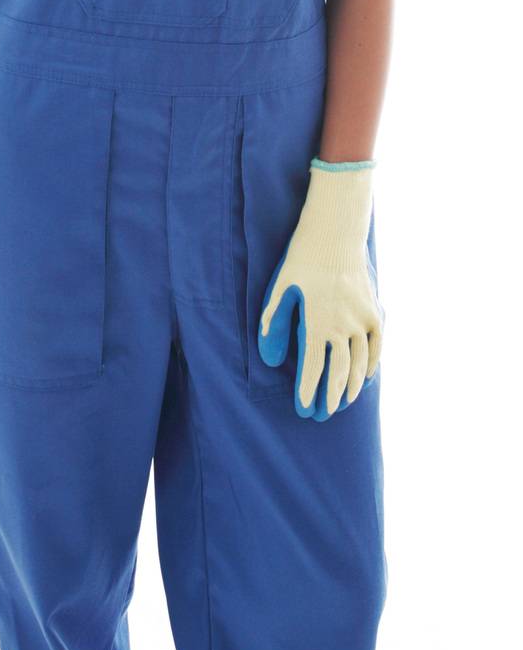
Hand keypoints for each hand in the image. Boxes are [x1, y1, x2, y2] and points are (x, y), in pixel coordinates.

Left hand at [258, 160, 382, 420]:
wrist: (335, 233)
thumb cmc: (302, 260)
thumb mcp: (280, 288)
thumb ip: (274, 324)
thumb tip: (272, 359)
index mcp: (317, 322)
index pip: (313, 367)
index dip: (308, 391)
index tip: (304, 410)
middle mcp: (342, 326)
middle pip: (338, 372)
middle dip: (329, 397)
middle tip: (322, 416)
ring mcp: (362, 319)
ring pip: (360, 363)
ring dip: (351, 385)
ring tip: (342, 402)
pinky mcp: (374, 311)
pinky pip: (377, 346)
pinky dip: (372, 364)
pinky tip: (365, 377)